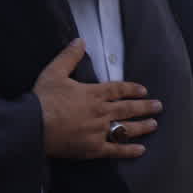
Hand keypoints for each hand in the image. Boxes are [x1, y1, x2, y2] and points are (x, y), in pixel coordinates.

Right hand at [34, 39, 162, 159]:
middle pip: (128, 108)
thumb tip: (79, 41)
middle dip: (145, 107)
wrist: (33, 125)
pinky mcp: (93, 148)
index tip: (143, 90)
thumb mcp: (54, 72)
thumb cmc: (42, 99)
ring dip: (142, 126)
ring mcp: (99, 131)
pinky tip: (141, 150)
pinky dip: (129, 150)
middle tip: (158, 106)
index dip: (131, 89)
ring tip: (154, 124)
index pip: (118, 90)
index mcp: (93, 94)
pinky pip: (115, 149)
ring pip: (126, 128)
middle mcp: (101, 112)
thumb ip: (69, 57)